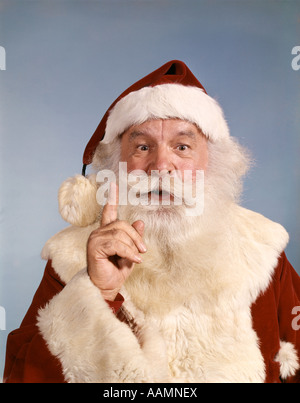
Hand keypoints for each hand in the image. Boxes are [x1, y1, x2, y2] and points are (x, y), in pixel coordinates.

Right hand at [87, 182, 146, 300]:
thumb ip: (134, 238)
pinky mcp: (94, 247)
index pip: (109, 211)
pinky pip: (117, 244)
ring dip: (133, 247)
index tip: (113, 183)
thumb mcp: (130, 252)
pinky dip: (128, 252)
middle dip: (136, 237)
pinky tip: (135, 260)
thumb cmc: (116, 271)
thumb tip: (140, 222)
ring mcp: (95, 238)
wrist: (106, 287)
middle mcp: (99, 232)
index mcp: (106, 231)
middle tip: (143, 250)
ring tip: (137, 258)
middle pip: (122, 224)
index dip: (112, 197)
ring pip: (120, 234)